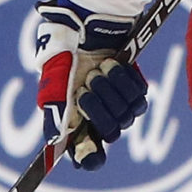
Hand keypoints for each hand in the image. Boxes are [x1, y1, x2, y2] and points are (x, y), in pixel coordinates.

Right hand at [35, 1, 149, 170]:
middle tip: (86, 86)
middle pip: (111, 133)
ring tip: (97, 70)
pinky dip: (124, 79)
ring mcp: (120, 108)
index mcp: (78, 127)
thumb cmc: (64, 60)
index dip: (90, 158)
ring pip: (127, 115)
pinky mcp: (135, 92)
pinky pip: (138, 96)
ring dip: (110, 89)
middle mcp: (100, 121)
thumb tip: (56, 141)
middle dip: (98, 107)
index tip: (89, 154)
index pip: (90, 158)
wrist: (84, 32)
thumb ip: (55, 115)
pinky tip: (112, 65)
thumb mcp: (53, 87)